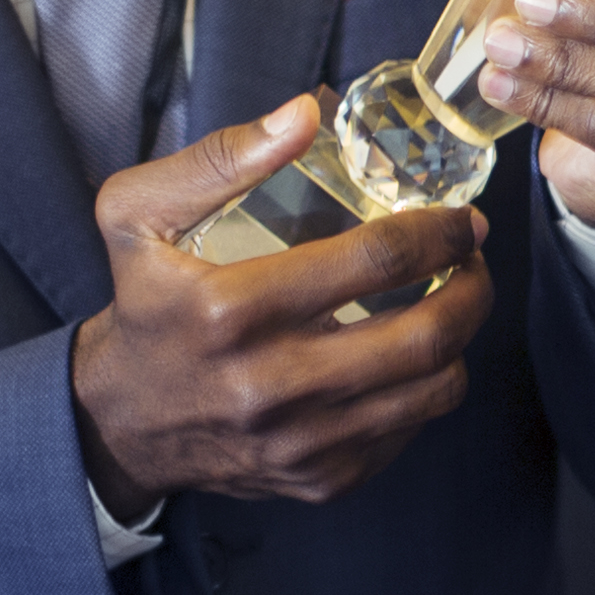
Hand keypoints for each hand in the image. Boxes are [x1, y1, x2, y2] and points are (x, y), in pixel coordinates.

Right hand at [69, 97, 498, 510]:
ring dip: (461, 340)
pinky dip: (424, 389)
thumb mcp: (136, 214)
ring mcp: (301, 442)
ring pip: (432, 391)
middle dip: (472, 288)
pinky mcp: (319, 479)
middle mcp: (272, 385)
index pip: (375, 261)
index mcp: (232, 309)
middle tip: (474, 260)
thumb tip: (304, 115)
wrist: (121, 422)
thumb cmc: (143, 305)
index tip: (462, 220)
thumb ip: (218, 159)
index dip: (439, 232)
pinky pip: (408, 431)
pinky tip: (409, 357)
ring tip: (453, 303)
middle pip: (424, 337)